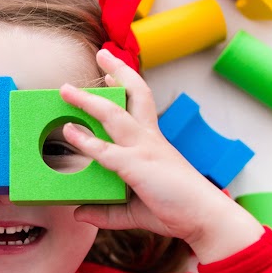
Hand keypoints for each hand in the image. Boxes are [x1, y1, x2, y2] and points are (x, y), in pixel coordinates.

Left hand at [59, 50, 263, 262]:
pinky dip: (86, 140)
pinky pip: (107, 150)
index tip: (112, 72)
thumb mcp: (133, 211)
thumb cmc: (176, 211)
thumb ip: (105, 212)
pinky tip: (69, 131)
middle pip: (135, 95)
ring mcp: (144, 150)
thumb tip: (78, 212)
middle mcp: (150, 139)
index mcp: (153, 143)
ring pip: (114, 115)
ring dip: (88, 100)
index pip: (141, 104)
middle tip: (101, 53)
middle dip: (118, 71)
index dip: (127, 85)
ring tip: (65, 89)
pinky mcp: (138, 166)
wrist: (206, 219)